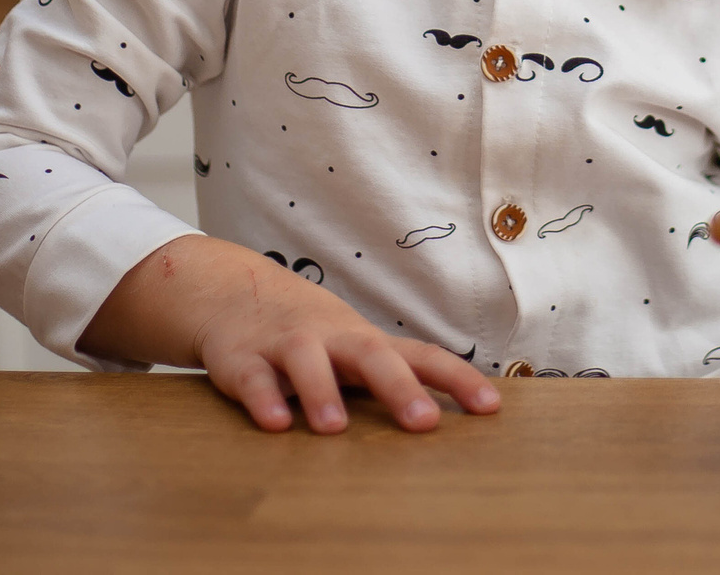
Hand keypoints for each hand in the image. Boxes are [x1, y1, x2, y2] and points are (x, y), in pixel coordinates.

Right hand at [81, 234, 500, 433]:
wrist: (229, 290)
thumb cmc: (309, 333)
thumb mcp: (353, 348)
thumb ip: (393, 376)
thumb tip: (451, 414)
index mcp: (365, 341)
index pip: (420, 356)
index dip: (457, 379)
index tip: (490, 407)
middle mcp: (332, 338)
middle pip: (371, 356)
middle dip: (398, 388)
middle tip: (422, 424)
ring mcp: (286, 345)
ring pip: (307, 363)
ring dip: (321, 394)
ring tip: (334, 430)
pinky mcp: (241, 358)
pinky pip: (251, 378)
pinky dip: (262, 398)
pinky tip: (273, 423)